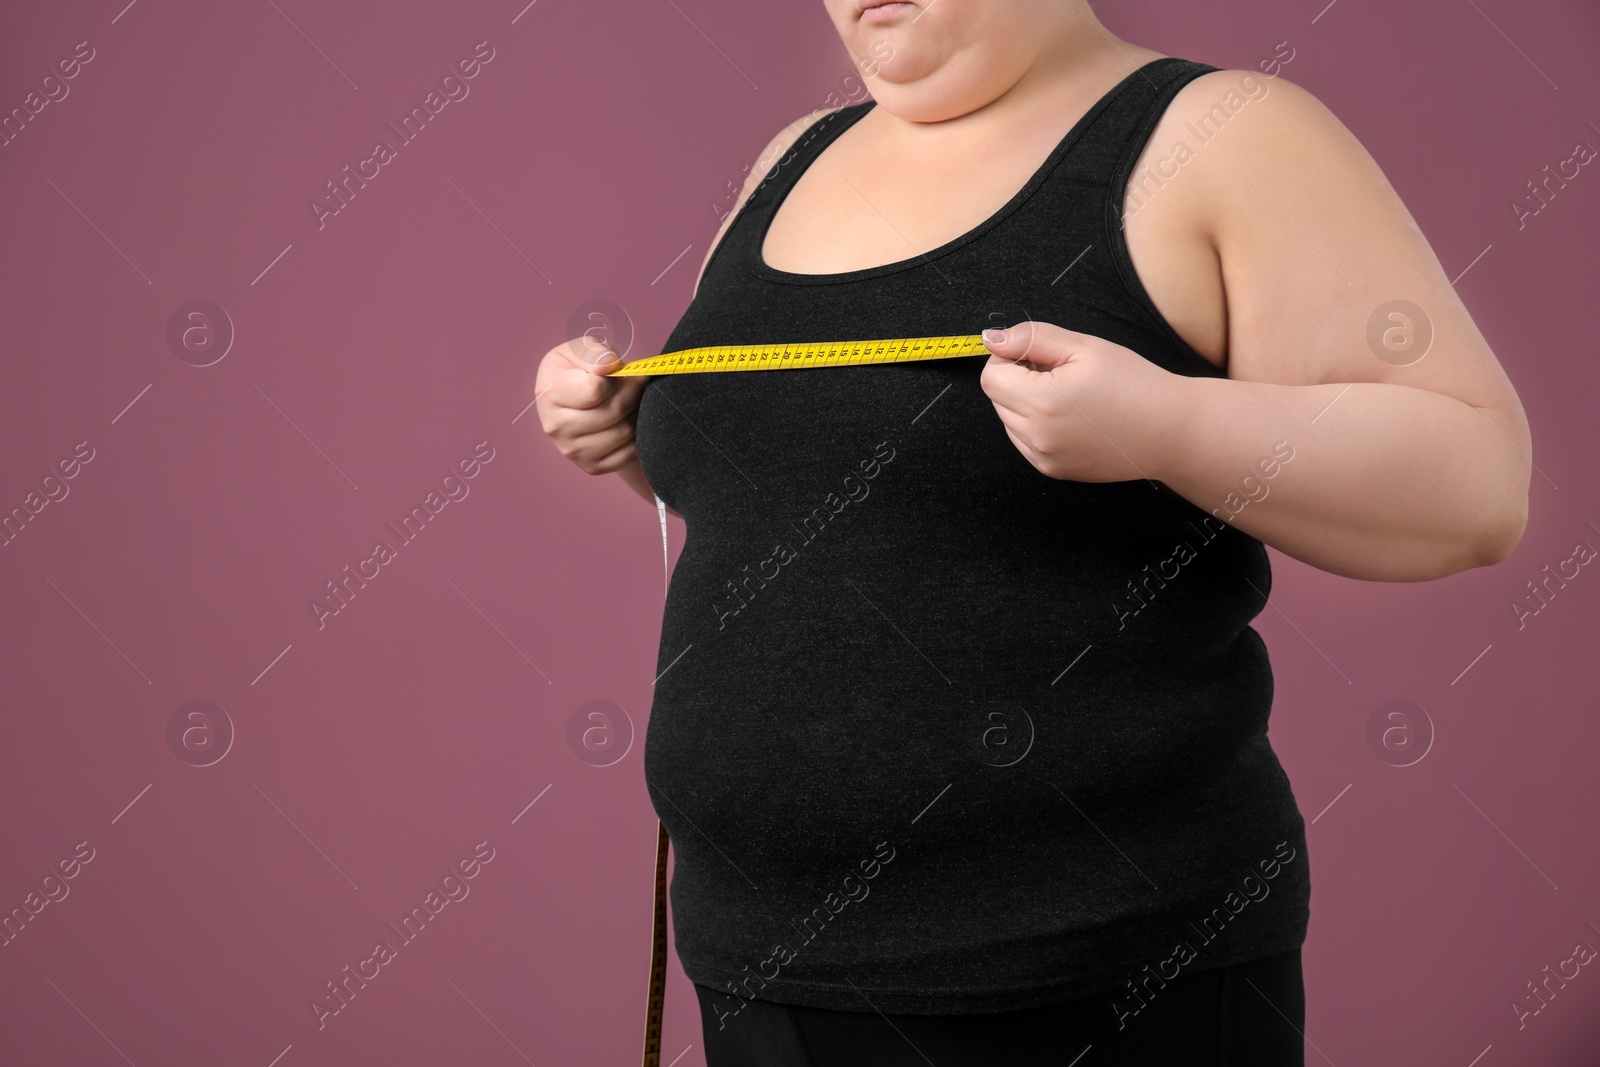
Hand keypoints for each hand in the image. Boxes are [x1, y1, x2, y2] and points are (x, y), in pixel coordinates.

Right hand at [535, 334, 647, 474]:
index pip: (594, 391)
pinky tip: (629, 419)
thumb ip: (596, 353)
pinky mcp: (591, 466)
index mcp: (549, 393)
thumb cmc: (582, 369)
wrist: (578, 399)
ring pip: (624, 432)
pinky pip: (629, 452)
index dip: (616, 378)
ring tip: (632, 400)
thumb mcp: (584, 349)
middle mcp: (555, 426)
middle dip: (633, 392)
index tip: (620, 370)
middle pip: (613, 412)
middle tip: (637, 382)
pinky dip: (638, 434)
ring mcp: (572, 450)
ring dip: (637, 412)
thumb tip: (608, 367)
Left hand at [978, 321, 1185, 482]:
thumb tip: (992, 338)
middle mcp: (1036, 437)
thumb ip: (1032, 338)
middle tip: (1061, 373)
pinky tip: (1072, 416)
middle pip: (997, 399)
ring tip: (1070, 396)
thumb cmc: (1135, 385)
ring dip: (1026, 403)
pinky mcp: (1052, 470)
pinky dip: (1037, 425)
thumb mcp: (1084, 347)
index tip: (1038, 355)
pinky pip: (1024, 441)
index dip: (1009, 358)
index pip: (990, 377)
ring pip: (1008, 420)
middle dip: (1018, 379)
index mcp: (1041, 403)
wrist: (1171, 431)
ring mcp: (1043, 458)